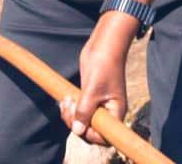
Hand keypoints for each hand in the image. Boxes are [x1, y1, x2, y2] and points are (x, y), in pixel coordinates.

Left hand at [60, 12, 133, 145]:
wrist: (103, 45)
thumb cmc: (104, 65)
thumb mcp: (92, 90)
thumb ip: (84, 111)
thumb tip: (77, 131)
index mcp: (116, 112)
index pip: (104, 136)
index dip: (90, 134)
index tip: (79, 122)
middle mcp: (108, 111)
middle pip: (90, 130)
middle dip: (75, 122)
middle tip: (68, 105)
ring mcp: (99, 105)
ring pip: (82, 121)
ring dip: (70, 115)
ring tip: (66, 100)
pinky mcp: (90, 97)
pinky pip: (79, 110)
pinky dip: (70, 108)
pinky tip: (65, 99)